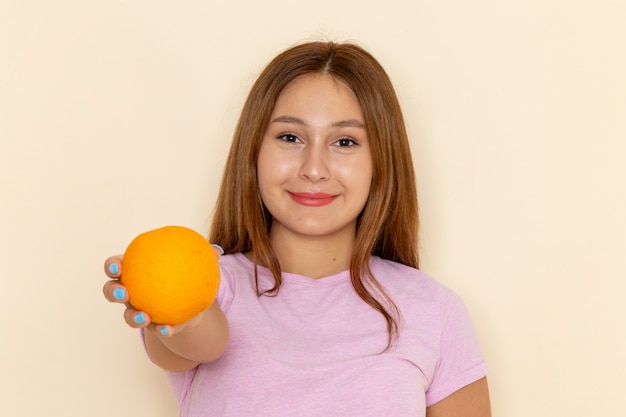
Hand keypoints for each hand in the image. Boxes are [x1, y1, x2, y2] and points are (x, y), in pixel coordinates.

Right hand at [103, 245, 223, 336]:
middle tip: (124, 293)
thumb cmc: (186, 275)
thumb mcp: (193, 265)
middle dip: (113, 292)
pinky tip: (169, 330)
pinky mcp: (153, 328)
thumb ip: (202, 257)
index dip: (112, 265)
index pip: (116, 266)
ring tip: (144, 317)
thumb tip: (217, 250)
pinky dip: (162, 330)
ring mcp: (139, 312)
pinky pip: (155, 330)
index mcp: (135, 271)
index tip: (117, 266)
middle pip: (112, 291)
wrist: (191, 305)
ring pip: (129, 316)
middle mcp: (131, 293)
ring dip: (133, 318)